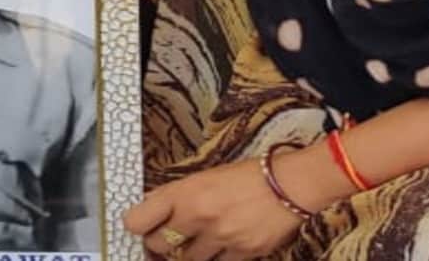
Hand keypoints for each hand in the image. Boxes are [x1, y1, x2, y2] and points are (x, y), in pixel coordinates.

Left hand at [123, 155, 304, 260]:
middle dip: (160, 243)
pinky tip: (223, 246)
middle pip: (157, 245)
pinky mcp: (241, 255)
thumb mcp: (208, 175)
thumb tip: (155, 207)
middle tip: (170, 235)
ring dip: (189, 253)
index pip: (138, 219)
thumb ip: (180, 194)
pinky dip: (217, 258)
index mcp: (186, 192)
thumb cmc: (251, 175)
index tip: (142, 224)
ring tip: (201, 239)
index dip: (137, 224)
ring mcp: (219, 239)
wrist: (291, 184)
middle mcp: (198, 217)